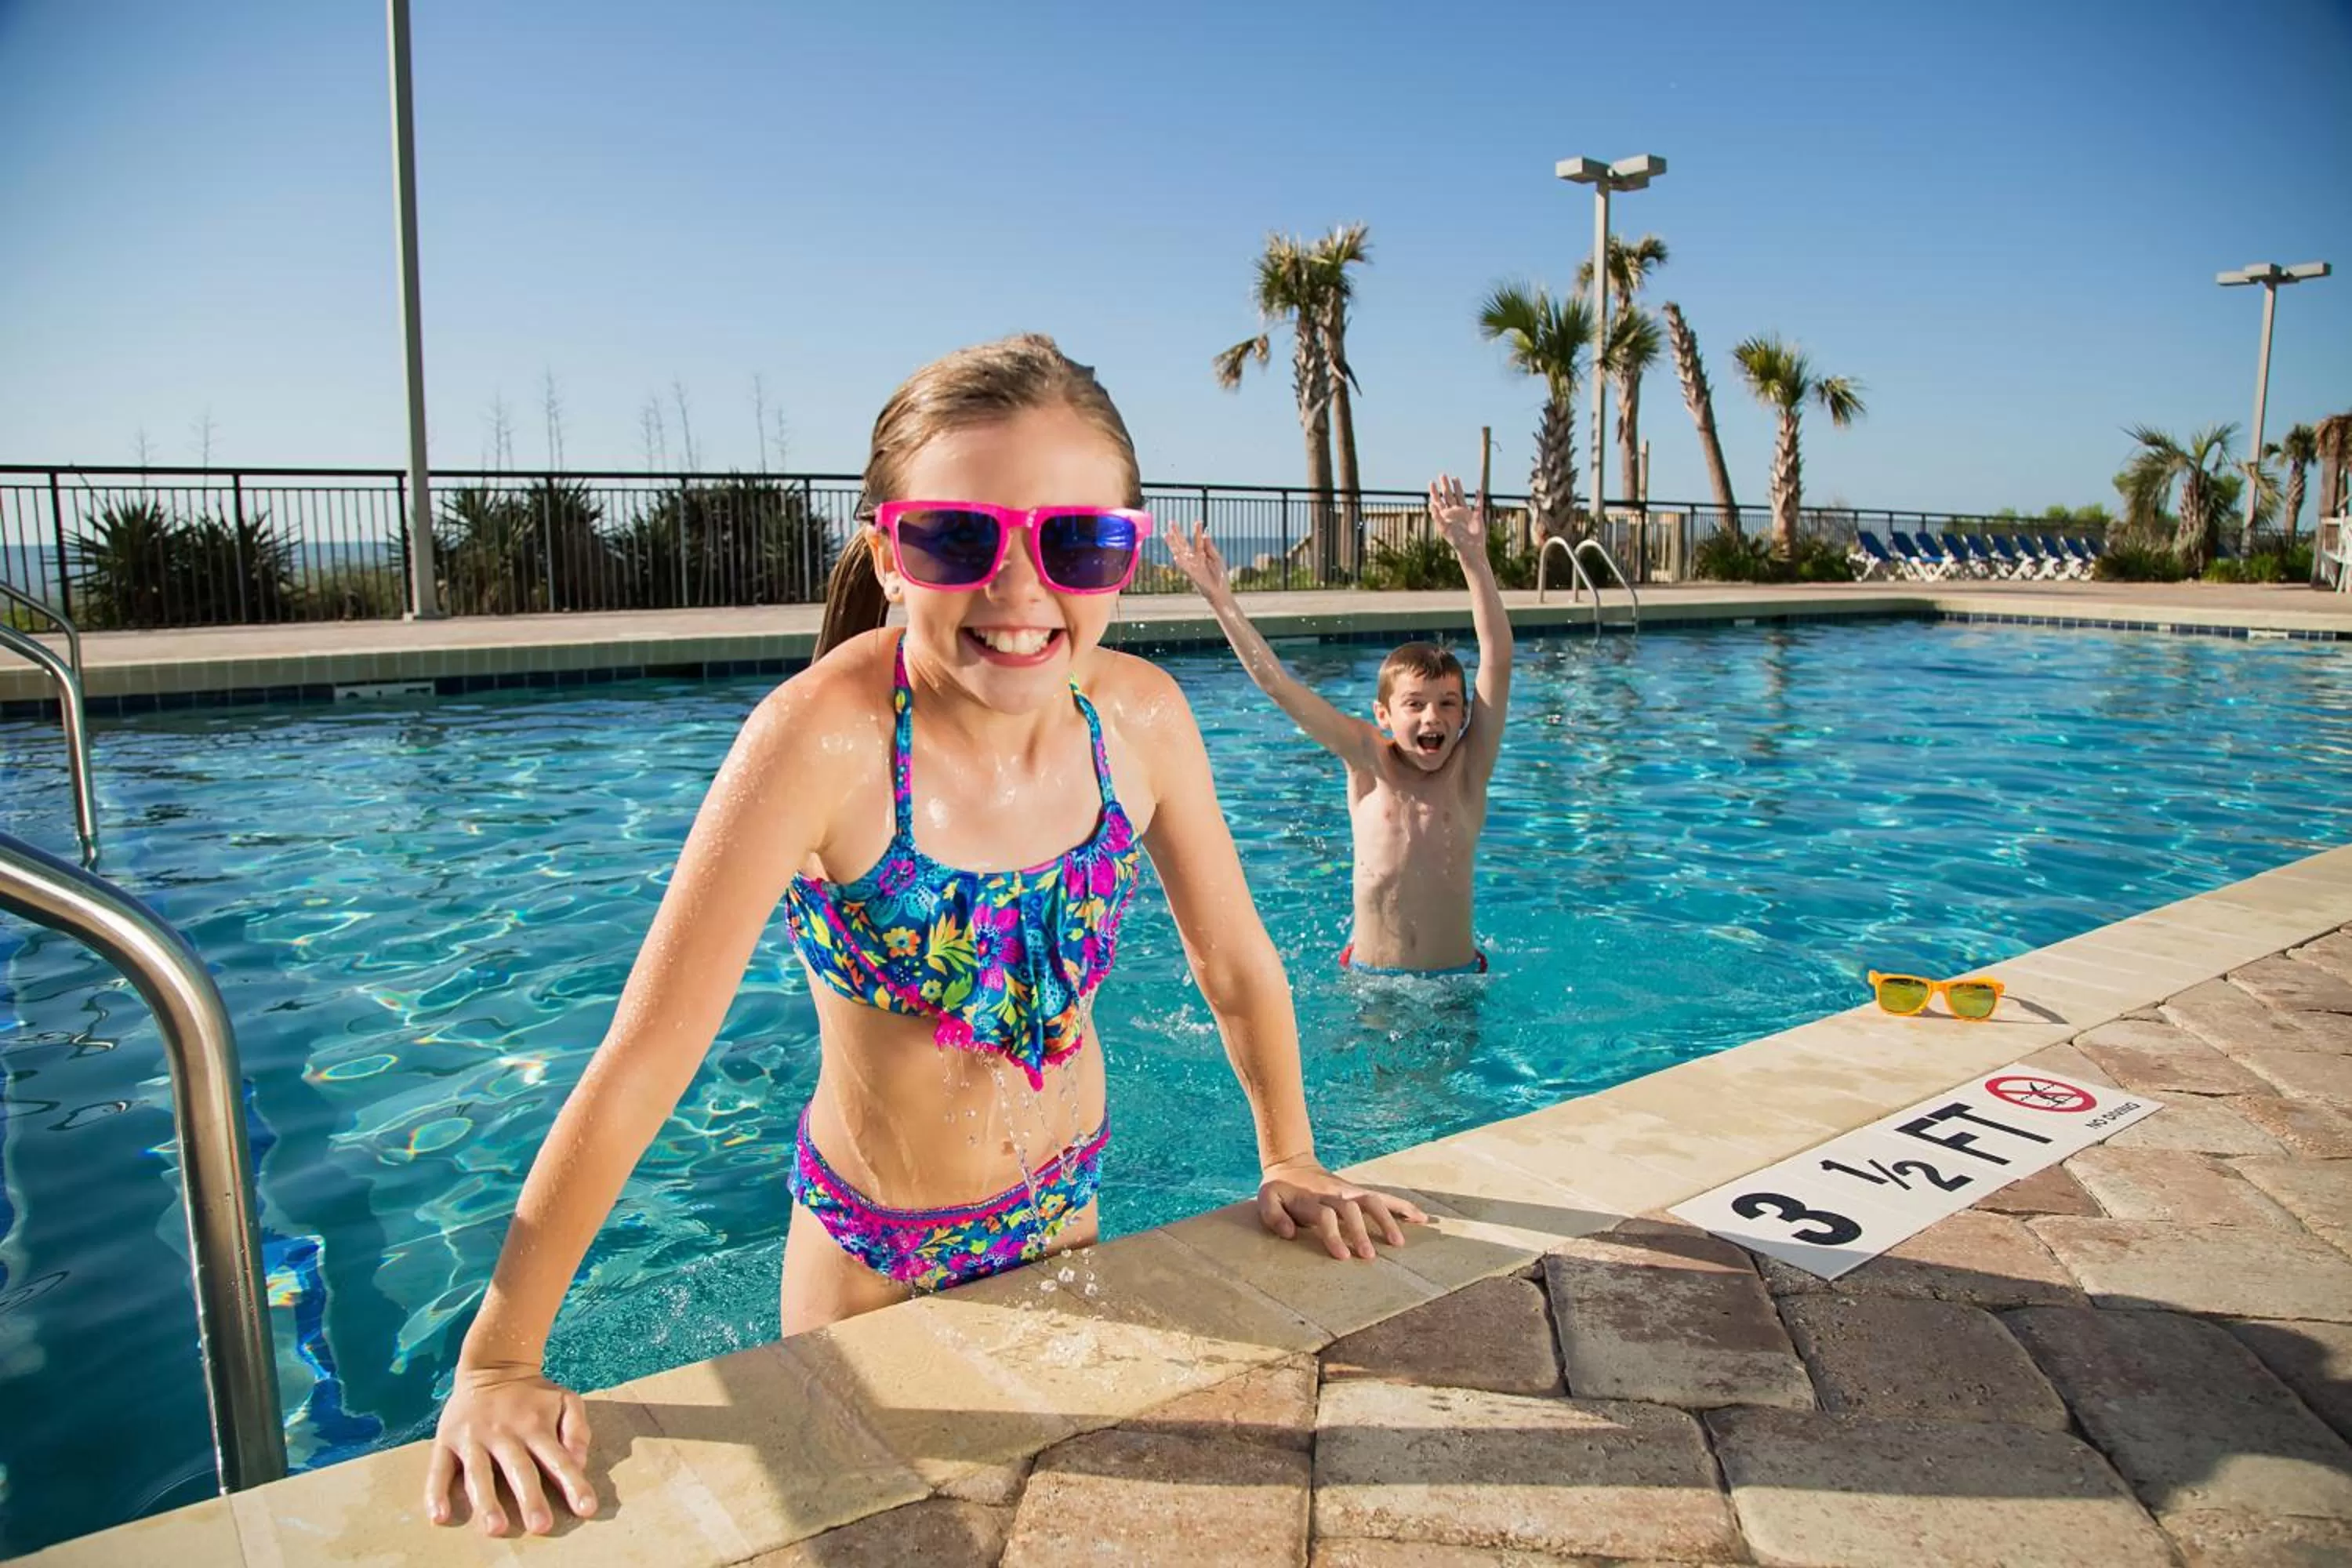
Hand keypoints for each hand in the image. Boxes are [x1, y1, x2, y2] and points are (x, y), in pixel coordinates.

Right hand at [424, 1362, 596, 1535]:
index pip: (559, 1459)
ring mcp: (473, 1437)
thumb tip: (579, 1460)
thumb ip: (577, 1428)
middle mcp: (505, 1433)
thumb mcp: (566, 1399)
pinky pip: (439, 1469)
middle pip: (519, 1470)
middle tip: (541, 1526)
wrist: (492, 1364)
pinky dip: (436, 1492)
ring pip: (480, 1473)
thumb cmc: (534, 1394)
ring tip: (495, 1527)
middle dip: (530, 1498)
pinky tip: (439, 1515)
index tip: (586, 1508)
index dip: (574, 1484)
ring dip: (486, 1501)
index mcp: (536, 1426)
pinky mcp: (446, 1440)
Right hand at [1162, 521, 1233, 601]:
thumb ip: (1210, 547)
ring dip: (1173, 544)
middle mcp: (1194, 559)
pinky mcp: (1193, 575)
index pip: (1197, 540)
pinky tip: (1176, 555)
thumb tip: (1205, 534)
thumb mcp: (1217, 559)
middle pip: (1183, 543)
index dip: (1197, 531)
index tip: (1198, 521)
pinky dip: (1181, 562)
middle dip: (1177, 533)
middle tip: (1172, 522)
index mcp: (1201, 554)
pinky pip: (1186, 567)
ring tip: (1167, 534)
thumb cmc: (1219, 576)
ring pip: (1180, 553)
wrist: (1220, 592)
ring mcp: (1192, 566)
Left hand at [1258, 1157, 1428, 1259]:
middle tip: (1369, 1256)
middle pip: (1352, 1209)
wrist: (1292, 1164)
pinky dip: (1403, 1206)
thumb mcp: (1267, 1198)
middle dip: (1362, 1231)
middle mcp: (1335, 1194)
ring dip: (1388, 1219)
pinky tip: (1422, 1218)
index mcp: (1312, 1200)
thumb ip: (1273, 1215)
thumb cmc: (1280, 1189)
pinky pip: (1384, 1197)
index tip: (1342, 1256)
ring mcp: (1349, 1191)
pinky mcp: (1359, 1192)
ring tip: (1399, 1243)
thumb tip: (1289, 1233)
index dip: (1334, 1235)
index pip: (1326, 1217)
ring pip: (1373, 1200)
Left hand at [1427, 474, 1483, 556]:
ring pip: (1461, 497)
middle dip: (1445, 486)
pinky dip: (1478, 497)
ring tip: (1455, 478)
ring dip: (1459, 488)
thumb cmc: (1456, 541)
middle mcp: (1455, 514)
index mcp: (1446, 516)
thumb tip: (1431, 504)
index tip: (1432, 482)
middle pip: (1449, 496)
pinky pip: (1478, 505)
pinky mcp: (1476, 516)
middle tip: (1442, 475)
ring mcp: (1465, 514)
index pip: (1439, 502)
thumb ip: (1437, 517)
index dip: (1435, 492)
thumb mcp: (1444, 529)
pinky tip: (1478, 490)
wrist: (1471, 550)